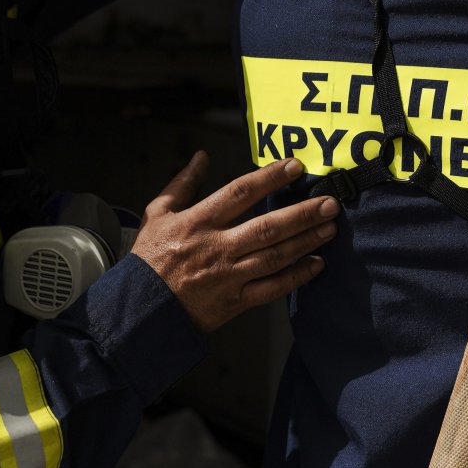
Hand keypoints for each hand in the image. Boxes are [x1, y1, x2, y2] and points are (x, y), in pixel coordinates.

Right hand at [129, 153, 336, 331]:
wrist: (138, 310)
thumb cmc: (149, 260)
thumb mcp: (157, 214)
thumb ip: (183, 184)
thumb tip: (200, 157)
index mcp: (197, 222)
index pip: (240, 193)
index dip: (269, 177)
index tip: (294, 167)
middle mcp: (216, 248)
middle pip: (267, 227)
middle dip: (302, 213)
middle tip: (329, 202)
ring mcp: (228, 276)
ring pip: (275, 256)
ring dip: (306, 241)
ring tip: (330, 228)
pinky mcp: (234, 302)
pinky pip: (272, 288)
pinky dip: (296, 277)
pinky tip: (316, 265)